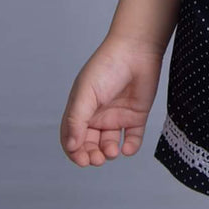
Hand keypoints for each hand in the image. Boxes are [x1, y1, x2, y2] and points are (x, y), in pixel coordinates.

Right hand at [60, 35, 164, 165]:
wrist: (137, 50)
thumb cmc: (107, 66)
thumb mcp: (85, 94)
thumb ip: (76, 120)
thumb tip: (71, 146)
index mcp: (81, 109)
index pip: (72, 137)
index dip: (74, 151)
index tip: (81, 159)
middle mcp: (98, 115)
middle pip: (90, 144)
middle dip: (91, 155)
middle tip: (96, 159)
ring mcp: (117, 116)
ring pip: (109, 144)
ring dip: (108, 153)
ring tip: (112, 152)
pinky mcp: (136, 115)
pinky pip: (132, 138)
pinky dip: (130, 147)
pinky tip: (127, 148)